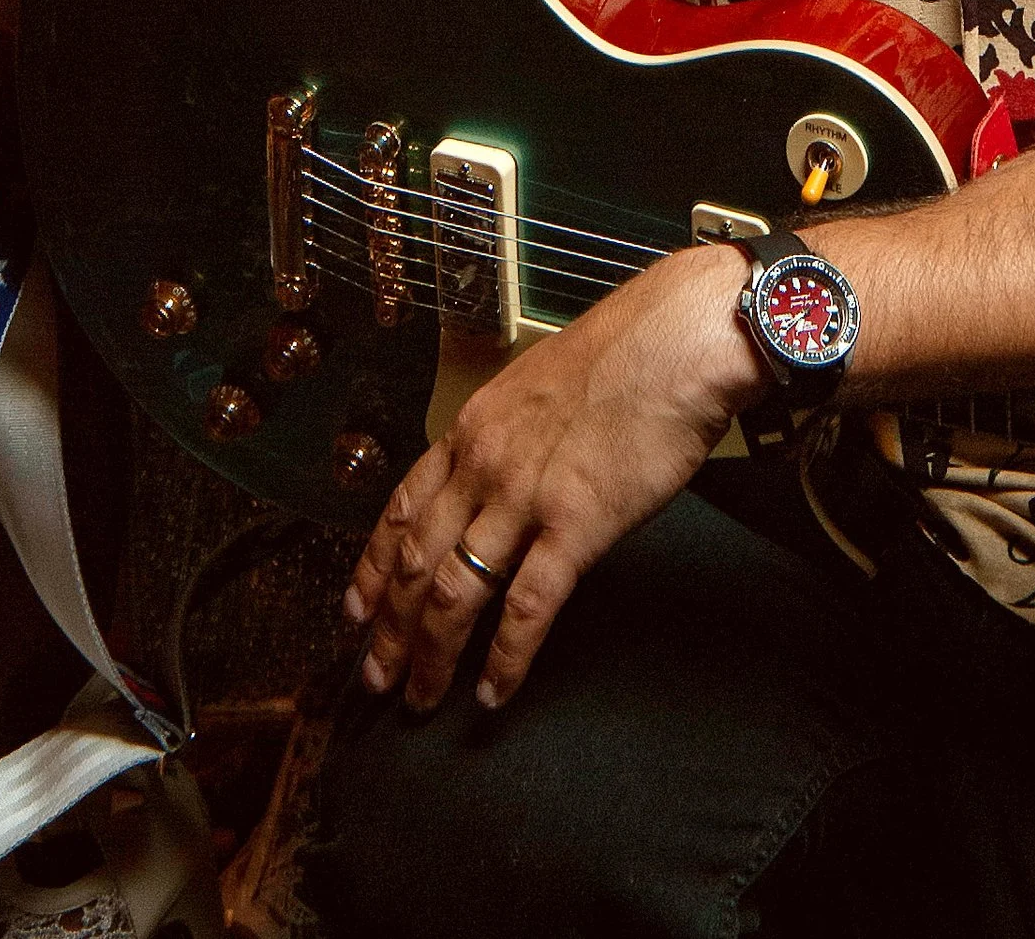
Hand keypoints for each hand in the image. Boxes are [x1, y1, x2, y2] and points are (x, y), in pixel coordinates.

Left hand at [345, 245, 760, 713]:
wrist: (677, 337)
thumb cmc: (627, 350)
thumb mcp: (541, 381)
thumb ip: (512, 432)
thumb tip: (505, 468)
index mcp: (475, 427)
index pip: (403, 508)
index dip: (373, 568)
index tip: (356, 610)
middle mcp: (486, 464)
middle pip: (416, 560)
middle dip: (389, 629)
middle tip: (377, 677)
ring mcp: (525, 496)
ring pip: (454, 591)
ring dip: (431, 654)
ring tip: (421, 697)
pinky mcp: (575, 525)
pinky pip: (526, 607)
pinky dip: (504, 658)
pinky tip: (493, 690)